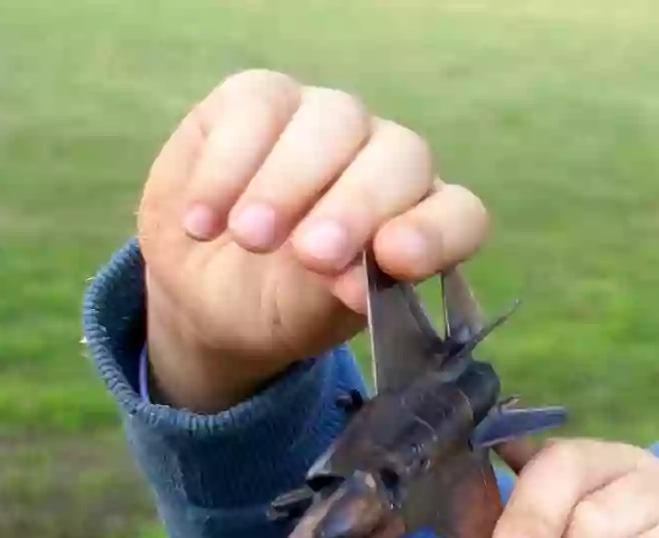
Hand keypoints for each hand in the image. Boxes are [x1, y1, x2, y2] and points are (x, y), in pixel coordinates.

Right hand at [137, 69, 489, 412]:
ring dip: (288, 181)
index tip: (395, 259)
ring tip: (246, 236)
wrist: (200, 287)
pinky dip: (227, 167)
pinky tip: (202, 220)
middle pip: (398, 158)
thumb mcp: (304, 317)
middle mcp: (385, 161)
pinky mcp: (261, 98)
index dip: (435, 232)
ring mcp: (327, 122)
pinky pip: (257, 109)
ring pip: (331, 123)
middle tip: (311, 253)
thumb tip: (354, 283)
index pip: (458, 214)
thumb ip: (334, 296)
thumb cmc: (274, 304)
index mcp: (417, 221)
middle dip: (356, 206)